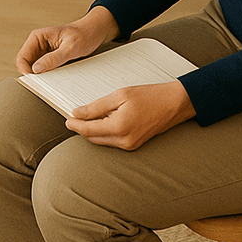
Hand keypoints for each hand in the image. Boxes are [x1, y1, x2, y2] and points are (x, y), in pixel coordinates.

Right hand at [16, 6, 118, 74]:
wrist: (94, 33)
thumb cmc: (84, 35)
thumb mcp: (71, 48)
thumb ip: (53, 58)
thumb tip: (36, 69)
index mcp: (38, 37)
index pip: (22, 57)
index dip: (25, 70)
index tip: (35, 81)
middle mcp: (37, 44)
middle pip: (25, 64)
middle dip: (31, 74)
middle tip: (44, 83)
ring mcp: (42, 52)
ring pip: (33, 68)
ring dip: (39, 76)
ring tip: (51, 79)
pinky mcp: (49, 59)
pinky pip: (43, 70)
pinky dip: (46, 76)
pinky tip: (55, 77)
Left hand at [65, 80, 195, 149]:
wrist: (175, 103)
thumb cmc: (150, 96)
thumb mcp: (119, 95)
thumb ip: (96, 107)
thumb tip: (77, 113)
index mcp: (119, 128)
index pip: (88, 130)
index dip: (74, 124)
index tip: (67, 118)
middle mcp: (124, 141)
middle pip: (93, 138)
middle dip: (82, 128)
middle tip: (74, 116)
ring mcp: (130, 145)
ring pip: (102, 141)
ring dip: (93, 131)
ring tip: (89, 116)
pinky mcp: (135, 145)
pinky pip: (112, 141)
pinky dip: (104, 132)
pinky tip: (105, 120)